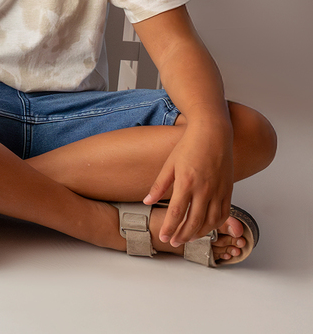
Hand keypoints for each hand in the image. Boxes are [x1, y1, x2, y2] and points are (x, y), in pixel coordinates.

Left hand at [143, 118, 234, 245]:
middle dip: (183, 235)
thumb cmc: (189, 145)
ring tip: (187, 238)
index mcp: (187, 182)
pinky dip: (216, 224)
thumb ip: (159, 185)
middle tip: (174, 242)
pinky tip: (206, 228)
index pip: (176, 212)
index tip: (163, 237)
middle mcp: (204, 189)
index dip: (170, 227)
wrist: (213, 132)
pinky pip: (224, 213)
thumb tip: (147, 201)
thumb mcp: (169, 164)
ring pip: (210, 221)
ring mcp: (218, 190)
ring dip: (199, 233)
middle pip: (194, 221)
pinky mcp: (228, 189)